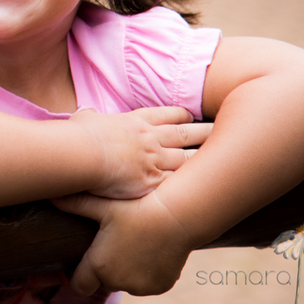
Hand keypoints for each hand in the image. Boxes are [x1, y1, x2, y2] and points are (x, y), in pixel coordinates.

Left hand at [52, 191, 192, 295]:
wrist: (177, 216)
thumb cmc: (136, 207)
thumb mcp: (102, 204)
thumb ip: (75, 203)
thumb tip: (52, 195)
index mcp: (99, 266)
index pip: (80, 285)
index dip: (81, 275)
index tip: (85, 262)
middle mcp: (119, 281)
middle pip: (105, 280)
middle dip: (107, 266)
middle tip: (115, 242)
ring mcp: (141, 287)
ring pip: (127, 281)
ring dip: (128, 269)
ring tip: (135, 242)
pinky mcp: (160, 287)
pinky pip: (147, 282)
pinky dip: (147, 271)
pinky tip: (150, 249)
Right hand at [69, 107, 209, 198]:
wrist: (83, 153)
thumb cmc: (79, 135)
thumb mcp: (85, 119)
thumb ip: (90, 117)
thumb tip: (87, 115)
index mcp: (135, 121)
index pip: (165, 115)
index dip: (180, 116)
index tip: (190, 117)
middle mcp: (150, 138)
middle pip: (185, 133)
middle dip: (205, 132)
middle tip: (220, 130)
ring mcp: (154, 159)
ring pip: (188, 158)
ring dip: (206, 158)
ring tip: (224, 160)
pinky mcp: (152, 181)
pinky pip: (178, 183)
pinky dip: (193, 184)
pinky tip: (205, 188)